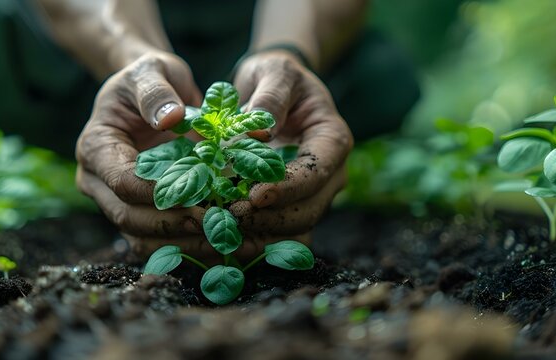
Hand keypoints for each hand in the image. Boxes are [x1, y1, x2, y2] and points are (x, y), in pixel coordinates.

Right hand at [75, 52, 208, 256]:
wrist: (150, 92)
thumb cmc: (149, 78)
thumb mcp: (151, 71)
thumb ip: (157, 92)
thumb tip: (170, 118)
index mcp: (96, 147)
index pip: (123, 182)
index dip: (160, 194)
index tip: (202, 197)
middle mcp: (97, 181)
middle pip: (130, 218)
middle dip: (175, 226)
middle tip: (222, 225)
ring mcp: (114, 201)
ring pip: (143, 239)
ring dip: (186, 244)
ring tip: (231, 240)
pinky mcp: (137, 213)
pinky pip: (159, 240)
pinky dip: (191, 245)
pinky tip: (228, 242)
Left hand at [229, 49, 353, 253]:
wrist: (275, 88)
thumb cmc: (277, 76)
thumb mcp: (275, 72)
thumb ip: (269, 97)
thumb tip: (258, 134)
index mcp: (333, 140)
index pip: (316, 172)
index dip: (287, 189)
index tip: (254, 195)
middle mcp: (330, 173)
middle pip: (309, 211)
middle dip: (270, 220)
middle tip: (227, 218)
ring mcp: (313, 194)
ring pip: (296, 231)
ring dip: (261, 237)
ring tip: (222, 231)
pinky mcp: (293, 205)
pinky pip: (280, 234)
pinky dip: (254, 239)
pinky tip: (224, 235)